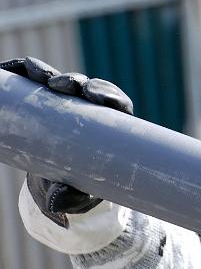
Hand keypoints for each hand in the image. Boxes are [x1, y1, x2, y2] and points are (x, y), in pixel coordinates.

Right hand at [1, 56, 132, 226]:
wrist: (52, 188)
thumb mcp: (74, 197)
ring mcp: (65, 103)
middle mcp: (90, 110)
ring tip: (38, 75)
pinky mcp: (41, 100)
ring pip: (59, 80)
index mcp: (110, 129)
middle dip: (76, 81)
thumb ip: (70, 199)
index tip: (97, 97)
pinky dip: (24, 71)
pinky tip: (16, 69)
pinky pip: (33, 80)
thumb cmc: (74, 191)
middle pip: (87, 86)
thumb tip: (60, 199)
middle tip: (62, 85)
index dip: (109, 94)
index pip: (116, 103)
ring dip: (48, 72)